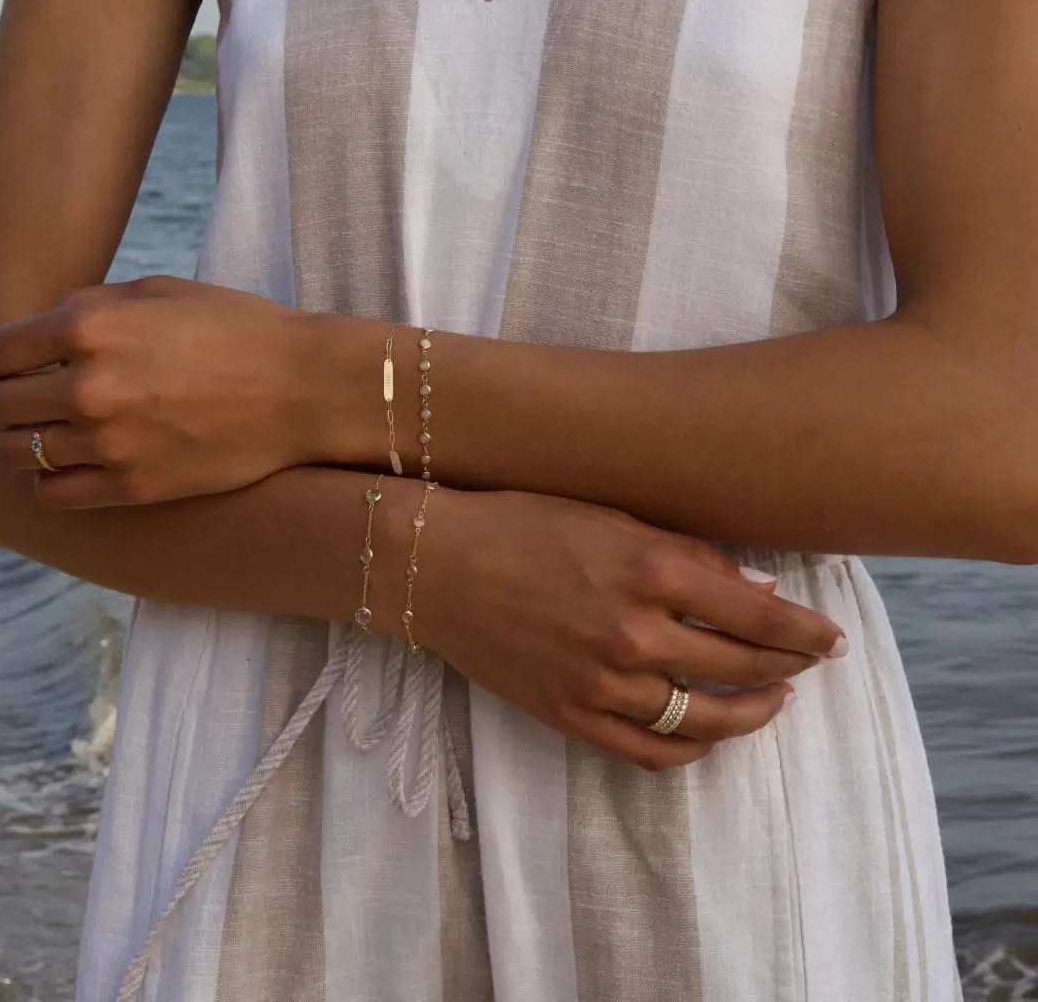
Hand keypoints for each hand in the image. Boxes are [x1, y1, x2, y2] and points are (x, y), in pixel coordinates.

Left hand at [0, 276, 312, 506]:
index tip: (27, 363)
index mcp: (89, 326)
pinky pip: (53, 494)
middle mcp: (87, 385)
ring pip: (17, 453)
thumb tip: (42, 329)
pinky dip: (53, 479)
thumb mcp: (161, 291)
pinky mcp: (133, 486)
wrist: (304, 389)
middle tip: (41, 397)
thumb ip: (91, 306)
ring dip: (29, 440)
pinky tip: (79, 463)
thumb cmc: (239, 330)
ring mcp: (109, 442)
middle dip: (12, 399)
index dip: (6, 357)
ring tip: (60, 431)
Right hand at [419, 488, 846, 769]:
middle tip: (808, 664)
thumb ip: (689, 553)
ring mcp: (602, 683)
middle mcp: (635, 633)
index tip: (832, 639)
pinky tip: (708, 735)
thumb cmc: (522, 522)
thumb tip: (762, 591)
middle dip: (789, 668)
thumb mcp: (610, 516)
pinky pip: (649, 751)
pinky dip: (691, 749)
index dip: (807, 633)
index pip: (760, 617)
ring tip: (773, 702)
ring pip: (705, 720)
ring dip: (752, 714)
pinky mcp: (571, 715)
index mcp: (650, 570)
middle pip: (742, 668)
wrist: (436, 565)